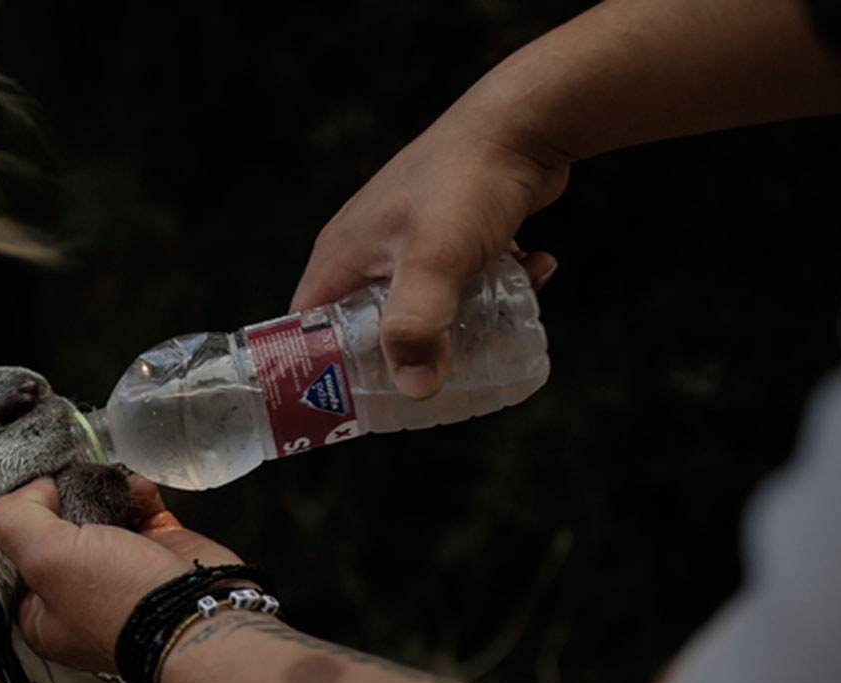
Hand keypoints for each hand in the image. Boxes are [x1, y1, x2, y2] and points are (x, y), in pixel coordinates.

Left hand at [0, 475, 240, 673]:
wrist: (201, 616)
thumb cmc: (123, 603)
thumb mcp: (45, 559)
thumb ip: (18, 519)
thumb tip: (33, 488)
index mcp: (42, 614)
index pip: (13, 559)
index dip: (19, 521)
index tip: (27, 492)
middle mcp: (78, 596)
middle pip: (56, 531)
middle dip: (65, 498)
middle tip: (71, 480)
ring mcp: (120, 573)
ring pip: (98, 514)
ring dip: (103, 490)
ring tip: (109, 481)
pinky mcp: (157, 551)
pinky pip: (139, 509)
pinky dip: (138, 493)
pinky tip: (138, 488)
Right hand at [290, 98, 567, 399]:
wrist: (525, 119)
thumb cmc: (466, 182)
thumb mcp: (434, 261)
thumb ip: (416, 327)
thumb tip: (415, 390)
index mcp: (341, 255)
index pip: (308, 329)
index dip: (321, 371)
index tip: (354, 404)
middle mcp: (368, 248)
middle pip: (368, 325)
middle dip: (404, 356)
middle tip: (437, 383)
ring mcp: (411, 238)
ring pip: (424, 304)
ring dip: (462, 321)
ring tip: (498, 331)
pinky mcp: (454, 229)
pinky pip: (465, 275)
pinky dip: (496, 284)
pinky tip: (532, 272)